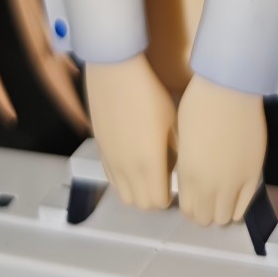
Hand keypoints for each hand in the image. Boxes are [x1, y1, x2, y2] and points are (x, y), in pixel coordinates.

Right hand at [85, 55, 176, 209]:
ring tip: (148, 173)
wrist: (115, 72)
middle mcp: (127, 169)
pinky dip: (122, 179)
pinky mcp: (99, 150)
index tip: (177, 184)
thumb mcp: (173, 121)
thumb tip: (178, 165)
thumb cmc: (149, 93)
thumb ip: (176, 151)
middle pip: (141, 204)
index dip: (170, 196)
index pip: (159, 202)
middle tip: (164, 180)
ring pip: (123, 195)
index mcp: (149, 164)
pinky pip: (110, 178)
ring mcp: (110, 161)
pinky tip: (131, 162)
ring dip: (136, 191)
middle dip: (154, 197)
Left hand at [175, 74, 265, 224]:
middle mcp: (209, 186)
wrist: (228, 90)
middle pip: (204, 219)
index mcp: (187, 175)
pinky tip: (235, 197)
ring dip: (221, 211)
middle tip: (207, 198)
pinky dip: (238, 208)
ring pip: (224, 219)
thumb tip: (192, 176)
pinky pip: (244, 207)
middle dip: (204, 211)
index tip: (193, 197)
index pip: (187, 209)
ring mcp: (233, 183)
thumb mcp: (183, 139)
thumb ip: (187, 165)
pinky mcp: (253, 175)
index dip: (190, 206)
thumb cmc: (200, 105)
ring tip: (222, 197)